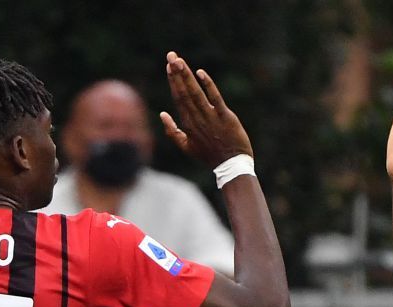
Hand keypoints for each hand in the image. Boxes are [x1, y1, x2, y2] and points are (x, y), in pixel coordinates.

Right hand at [159, 52, 252, 166]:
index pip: (178, 98)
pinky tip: (201, 73)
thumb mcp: (186, 147)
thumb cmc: (209, 155)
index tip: (169, 66)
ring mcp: (210, 117)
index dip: (173, 81)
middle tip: (171, 56)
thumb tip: (162, 114)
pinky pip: (215, 98)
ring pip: (196, 93)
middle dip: (177, 73)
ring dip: (187, 76)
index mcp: (187, 124)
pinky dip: (208, 85)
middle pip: (184, 92)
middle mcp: (197, 119)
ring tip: (180, 61)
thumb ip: (172, 131)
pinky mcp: (225, 117)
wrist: (231, 165)